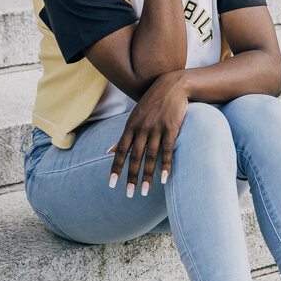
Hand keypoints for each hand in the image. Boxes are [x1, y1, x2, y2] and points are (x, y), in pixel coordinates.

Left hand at [108, 72, 188, 195]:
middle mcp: (142, 128)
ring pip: (150, 156)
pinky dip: (166, 165)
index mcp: (131, 126)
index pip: (121, 150)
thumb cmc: (152, 104)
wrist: (173, 86)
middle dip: (131, 176)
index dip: (116, 167)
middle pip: (135, 156)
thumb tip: (107, 152)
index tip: (112, 184)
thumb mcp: (134, 117)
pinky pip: (167, 150)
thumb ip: (123, 136)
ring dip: (147, 175)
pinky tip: (164, 179)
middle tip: (129, 194)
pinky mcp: (171, 128)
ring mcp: (157, 128)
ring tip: (144, 192)